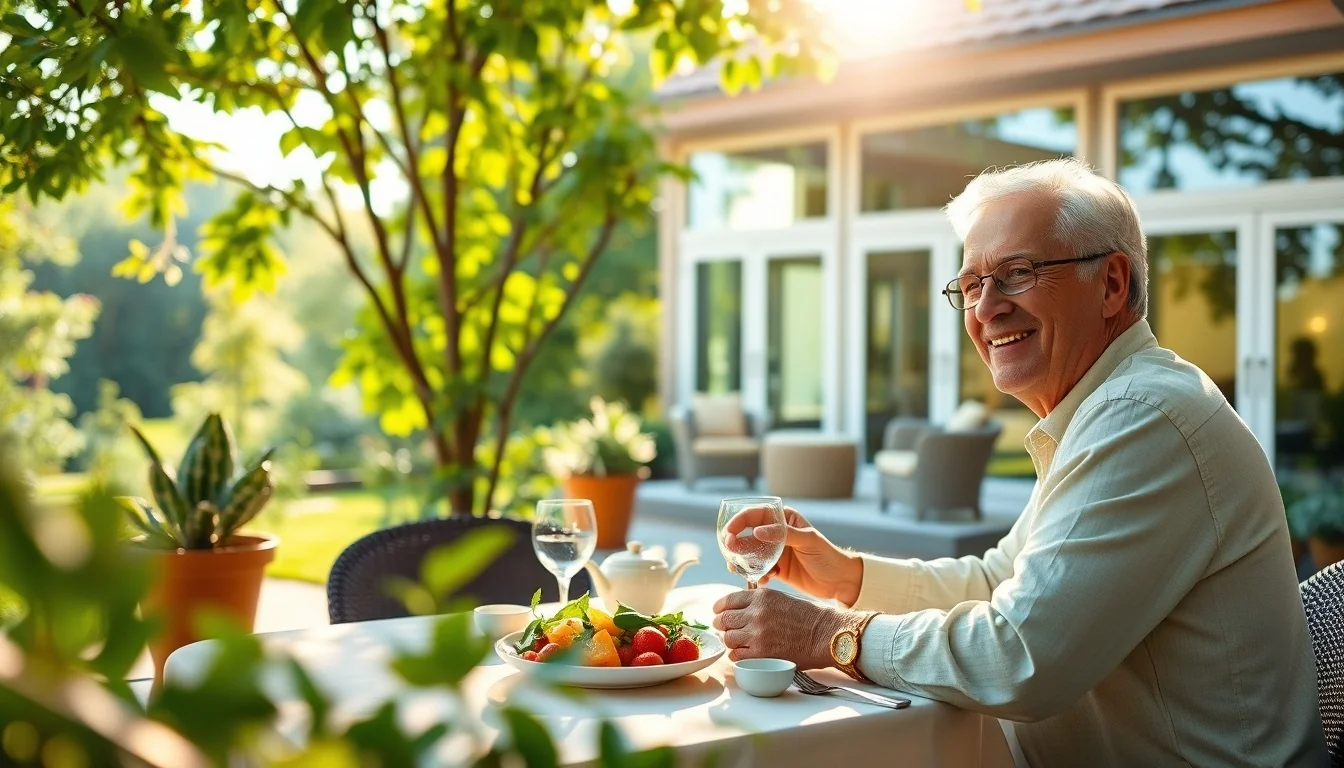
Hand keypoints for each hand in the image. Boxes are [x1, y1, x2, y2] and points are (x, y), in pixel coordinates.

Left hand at [712, 588, 849, 668]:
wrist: (826, 634)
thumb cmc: (810, 617)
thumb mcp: (782, 598)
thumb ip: (760, 602)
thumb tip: (741, 610)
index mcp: (761, 597)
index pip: (728, 601)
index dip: (720, 608)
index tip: (718, 612)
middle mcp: (756, 613)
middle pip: (724, 620)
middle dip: (721, 625)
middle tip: (722, 629)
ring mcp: (757, 634)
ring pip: (728, 639)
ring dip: (730, 641)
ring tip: (737, 642)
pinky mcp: (762, 654)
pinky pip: (737, 656)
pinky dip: (737, 656)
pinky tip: (743, 654)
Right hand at [721, 506, 863, 604]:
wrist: (840, 581)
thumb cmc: (828, 556)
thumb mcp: (808, 541)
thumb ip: (783, 534)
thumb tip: (757, 531)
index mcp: (784, 519)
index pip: (755, 515)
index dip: (738, 521)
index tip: (728, 532)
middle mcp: (777, 533)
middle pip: (747, 534)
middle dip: (735, 543)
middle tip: (729, 553)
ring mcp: (776, 552)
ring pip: (750, 554)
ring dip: (741, 562)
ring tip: (737, 570)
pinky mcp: (777, 569)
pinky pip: (759, 570)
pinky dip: (755, 576)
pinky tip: (761, 581)